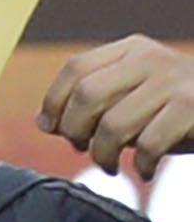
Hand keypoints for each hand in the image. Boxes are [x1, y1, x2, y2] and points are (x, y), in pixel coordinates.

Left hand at [41, 35, 193, 181]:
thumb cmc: (174, 112)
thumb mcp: (133, 98)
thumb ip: (92, 105)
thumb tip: (43, 122)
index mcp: (131, 49)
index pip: (74, 69)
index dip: (54, 104)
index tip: (55, 131)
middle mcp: (151, 58)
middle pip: (87, 96)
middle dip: (75, 132)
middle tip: (84, 149)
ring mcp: (174, 80)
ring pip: (113, 125)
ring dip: (103, 156)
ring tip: (111, 166)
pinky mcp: (193, 105)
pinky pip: (148, 144)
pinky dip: (140, 166)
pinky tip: (145, 171)